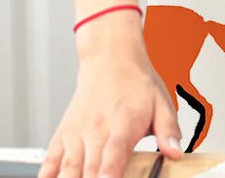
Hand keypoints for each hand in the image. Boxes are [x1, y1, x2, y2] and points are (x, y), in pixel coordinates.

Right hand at [38, 13, 182, 177]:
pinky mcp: (63, 134)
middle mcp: (98, 129)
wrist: (110, 57)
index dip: (109, 174)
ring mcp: (77, 133)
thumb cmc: (135, 82)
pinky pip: (50, 159)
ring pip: (68, 167)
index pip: (114, 154)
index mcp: (123, 124)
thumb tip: (176, 152)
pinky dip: (47, 173)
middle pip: (90, 169)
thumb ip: (169, 130)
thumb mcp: (161, 102)